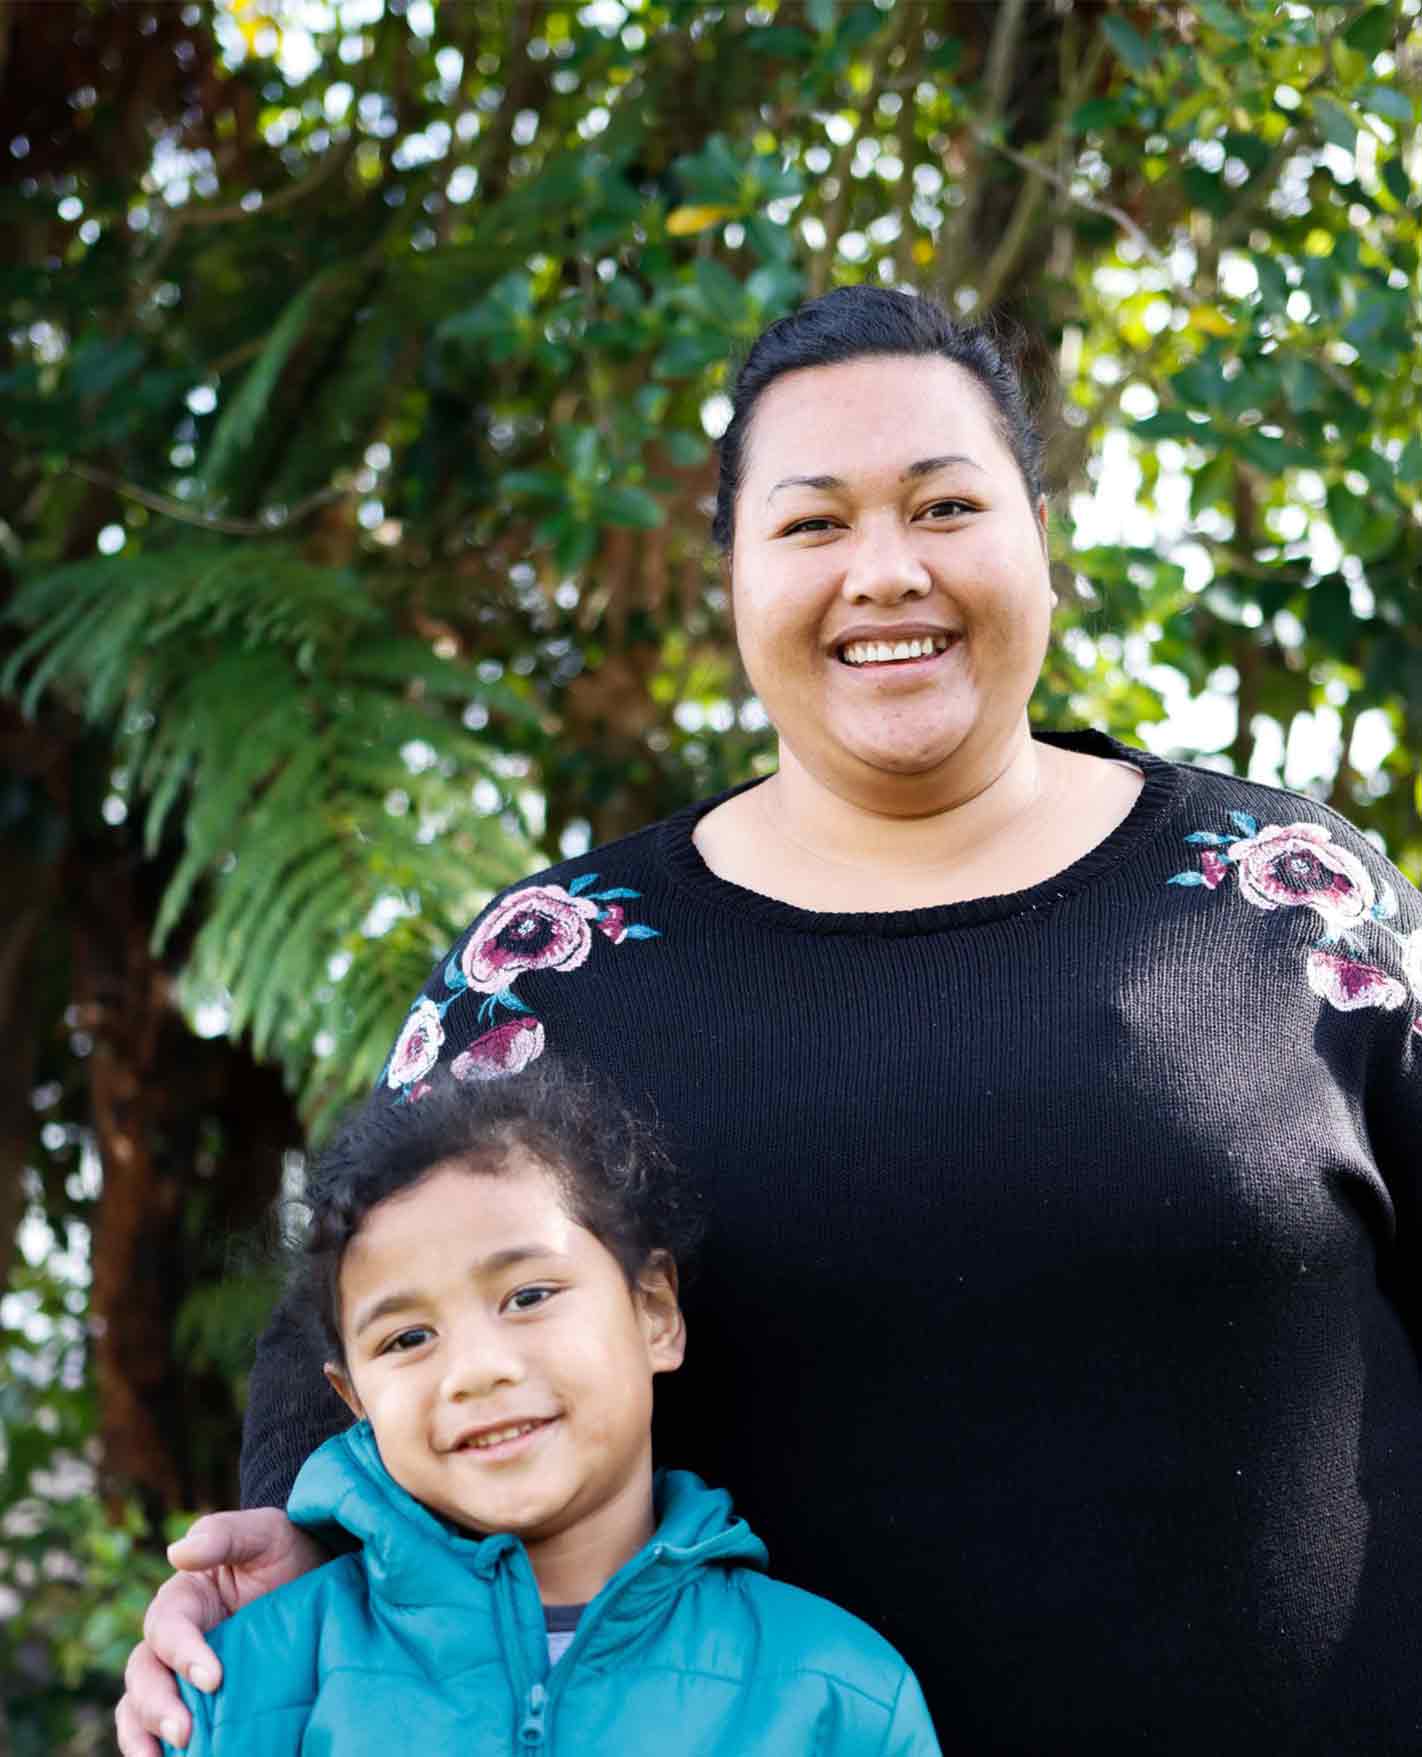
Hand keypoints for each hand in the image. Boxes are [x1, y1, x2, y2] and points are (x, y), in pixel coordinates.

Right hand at [114, 1508, 325, 1754]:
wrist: (318, 1579)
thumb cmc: (286, 1550)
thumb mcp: (264, 1532)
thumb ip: (224, 1536)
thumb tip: (177, 1553)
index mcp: (183, 1598)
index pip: (167, 1627)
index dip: (183, 1653)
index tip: (213, 1678)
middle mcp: (173, 1639)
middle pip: (143, 1673)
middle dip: (158, 1705)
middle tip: (184, 1733)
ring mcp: (180, 1673)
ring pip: (139, 1705)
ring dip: (145, 1733)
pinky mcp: (198, 1701)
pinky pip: (157, 1729)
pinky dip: (153, 1749)